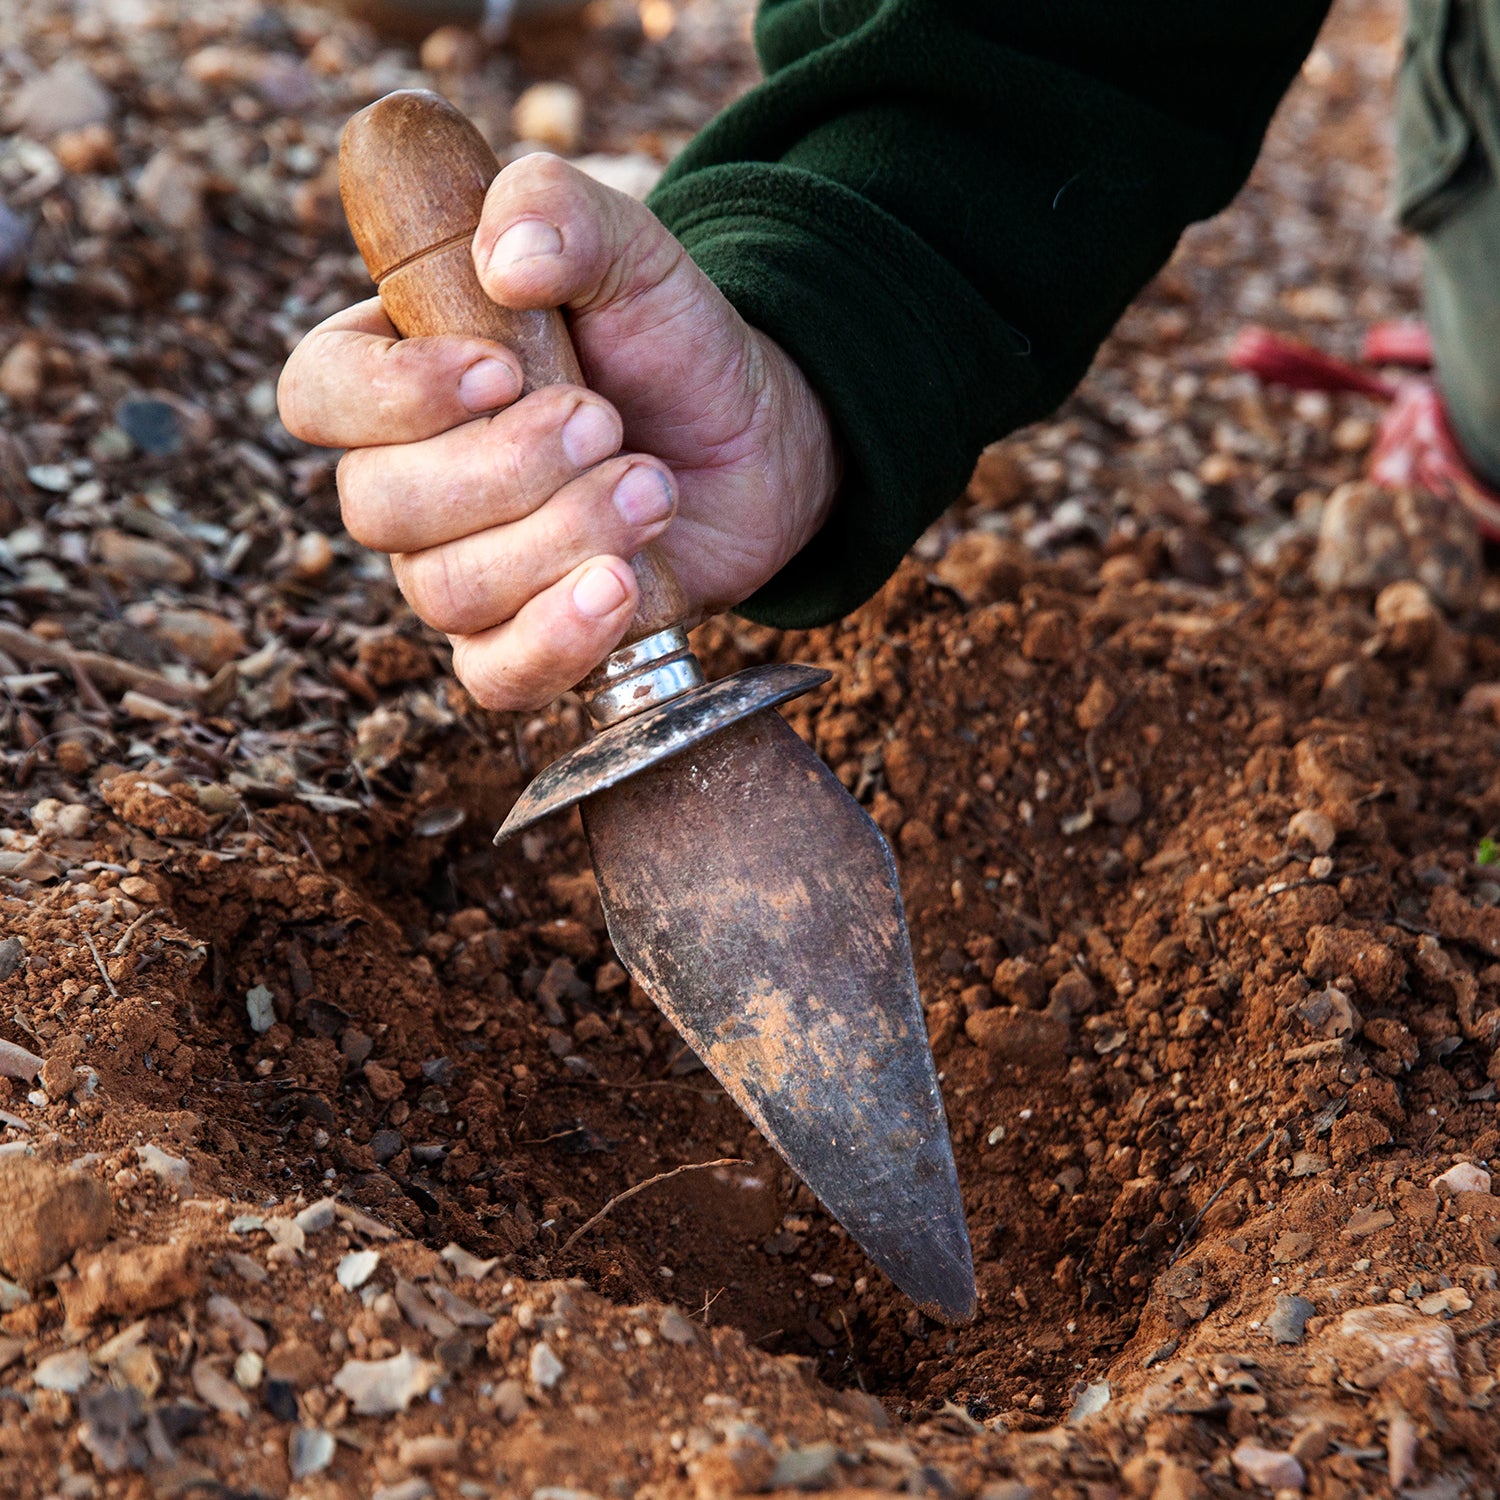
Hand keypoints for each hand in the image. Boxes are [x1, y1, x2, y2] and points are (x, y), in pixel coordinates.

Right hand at [278, 153, 839, 710]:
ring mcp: (458, 572)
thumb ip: (560, 212)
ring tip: (653, 487)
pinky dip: (559, 637)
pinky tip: (621, 586)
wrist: (753, 440)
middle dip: (508, 467)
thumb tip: (504, 258)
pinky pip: (495, 674)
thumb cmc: (669, 344)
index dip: (393, 395)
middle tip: (608, 423)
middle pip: (379, 504)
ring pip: (447, 589)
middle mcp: (409, 481)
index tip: (501, 370)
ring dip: (562, 534)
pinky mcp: (520, 643)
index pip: (318, 392)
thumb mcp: (631, 251)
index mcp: (401, 373)